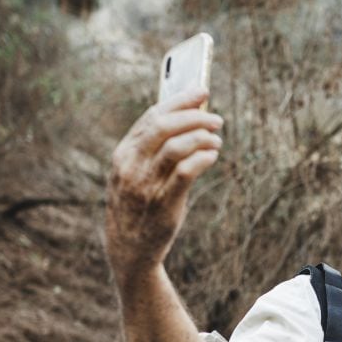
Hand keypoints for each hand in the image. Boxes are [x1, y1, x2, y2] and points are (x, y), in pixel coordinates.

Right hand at [105, 89, 223, 282]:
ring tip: (217, 139)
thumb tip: (187, 122)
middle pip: (164, 126)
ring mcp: (147, 185)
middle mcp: (132, 166)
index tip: (201, 92)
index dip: (179, 101)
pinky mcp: (164, 203)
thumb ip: (152, 150)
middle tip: (216, 118)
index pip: (152, 117)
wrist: (128, 250)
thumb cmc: (137, 207)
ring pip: (177, 146)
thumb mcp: (133, 174)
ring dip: (202, 137)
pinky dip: (203, 158)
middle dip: (194, 116)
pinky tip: (212, 155)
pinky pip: (186, 171)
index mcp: (124, 154)